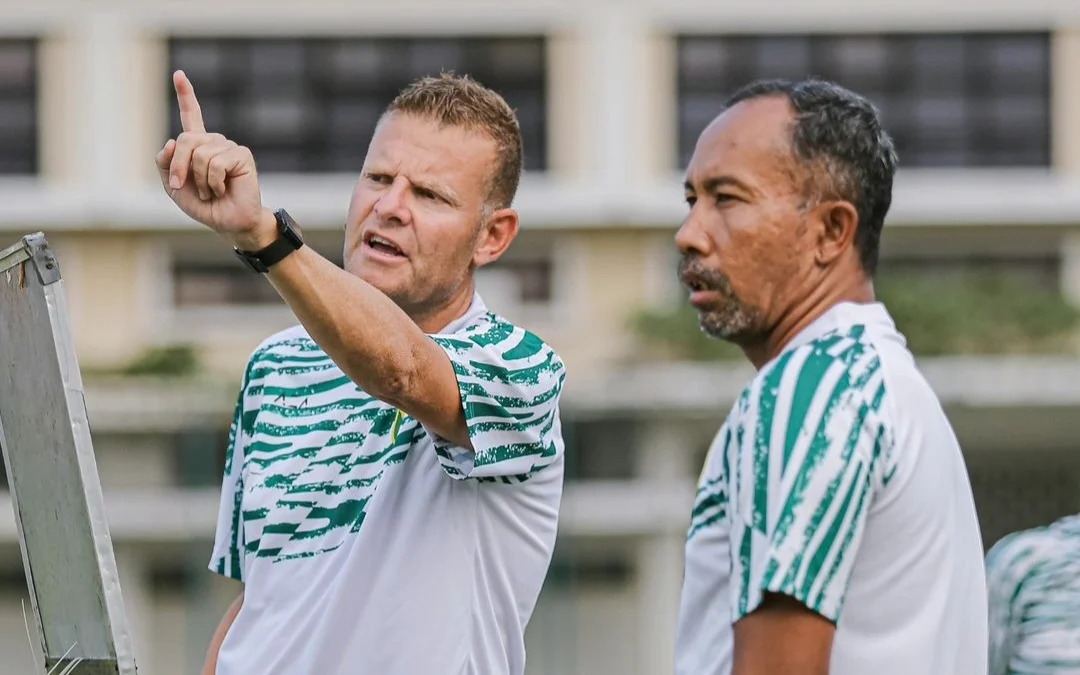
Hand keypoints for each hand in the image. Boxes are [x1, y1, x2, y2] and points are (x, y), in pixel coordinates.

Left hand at [156, 70, 275, 249]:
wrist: (229, 222)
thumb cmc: (204, 205)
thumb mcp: (174, 186)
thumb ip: (166, 163)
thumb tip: (173, 140)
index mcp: (199, 146)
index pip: (191, 116)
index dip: (186, 95)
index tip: (179, 74)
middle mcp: (214, 142)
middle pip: (185, 140)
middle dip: (180, 167)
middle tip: (184, 188)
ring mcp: (229, 147)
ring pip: (199, 154)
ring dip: (199, 180)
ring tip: (211, 192)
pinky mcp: (242, 156)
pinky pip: (215, 163)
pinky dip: (212, 182)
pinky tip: (222, 190)